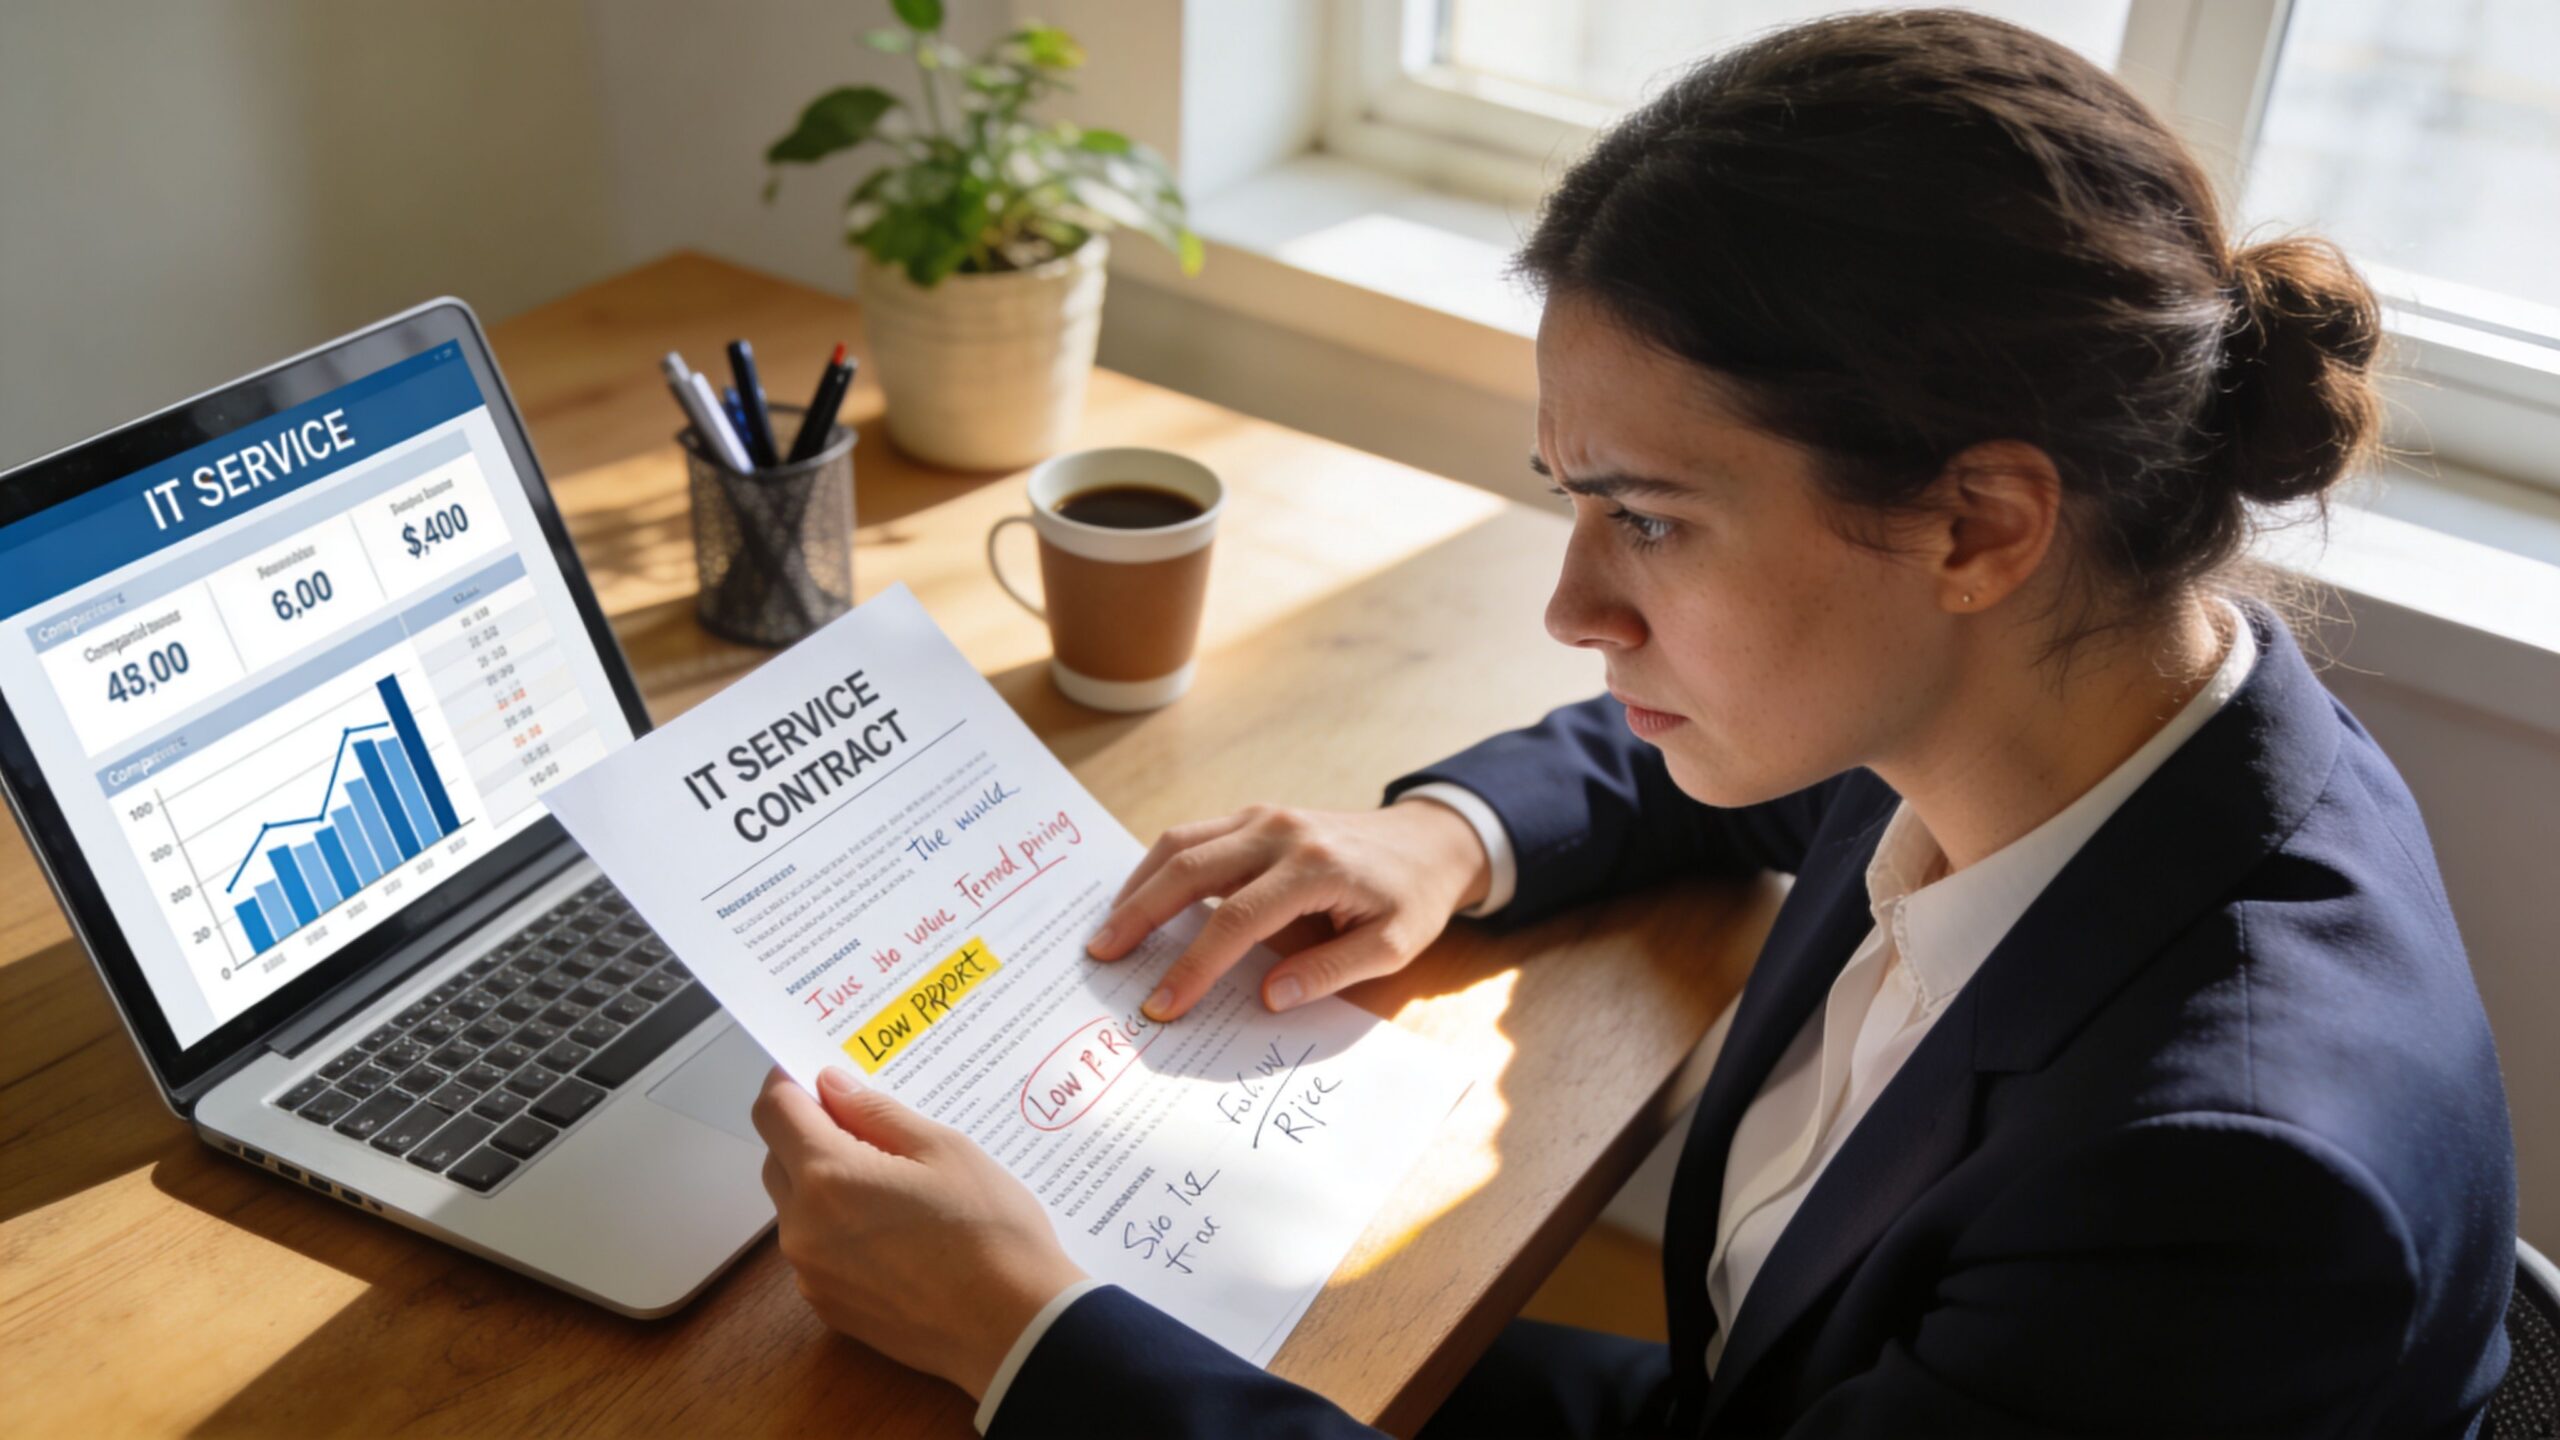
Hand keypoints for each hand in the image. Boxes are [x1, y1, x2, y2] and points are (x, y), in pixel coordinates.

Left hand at [752, 1065, 1087, 1401]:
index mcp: (828, 1177)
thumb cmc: (990, 1233)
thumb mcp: (944, 1149)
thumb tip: (833, 1087)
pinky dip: (836, 1228)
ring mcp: (811, 1274)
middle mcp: (803, 1228)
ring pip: (795, 1207)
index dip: (787, 1082)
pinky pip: (814, 1250)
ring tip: (890, 1183)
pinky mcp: (828, 1307)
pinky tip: (891, 1231)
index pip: (774, 1110)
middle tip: (865, 1124)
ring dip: (823, 1183)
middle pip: (777, 1158)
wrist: (1013, 1327)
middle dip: (808, 1132)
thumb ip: (877, 1113)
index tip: (813, 1074)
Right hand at [1087, 801, 1492, 1021]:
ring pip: (1182, 843)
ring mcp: (1263, 817)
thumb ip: (1331, 971)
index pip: (1236, 920)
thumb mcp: (1392, 946)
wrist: (1428, 841)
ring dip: (1138, 886)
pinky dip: (1158, 867)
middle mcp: (1281, 833)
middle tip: (1101, 956)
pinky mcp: (1254, 816)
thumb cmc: (1411, 898)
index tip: (1162, 1005)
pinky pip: (1194, 835)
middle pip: (1190, 869)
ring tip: (1108, 931)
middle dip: (1140, 915)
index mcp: (1315, 868)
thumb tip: (1268, 998)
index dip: (1195, 966)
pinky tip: (1139, 899)